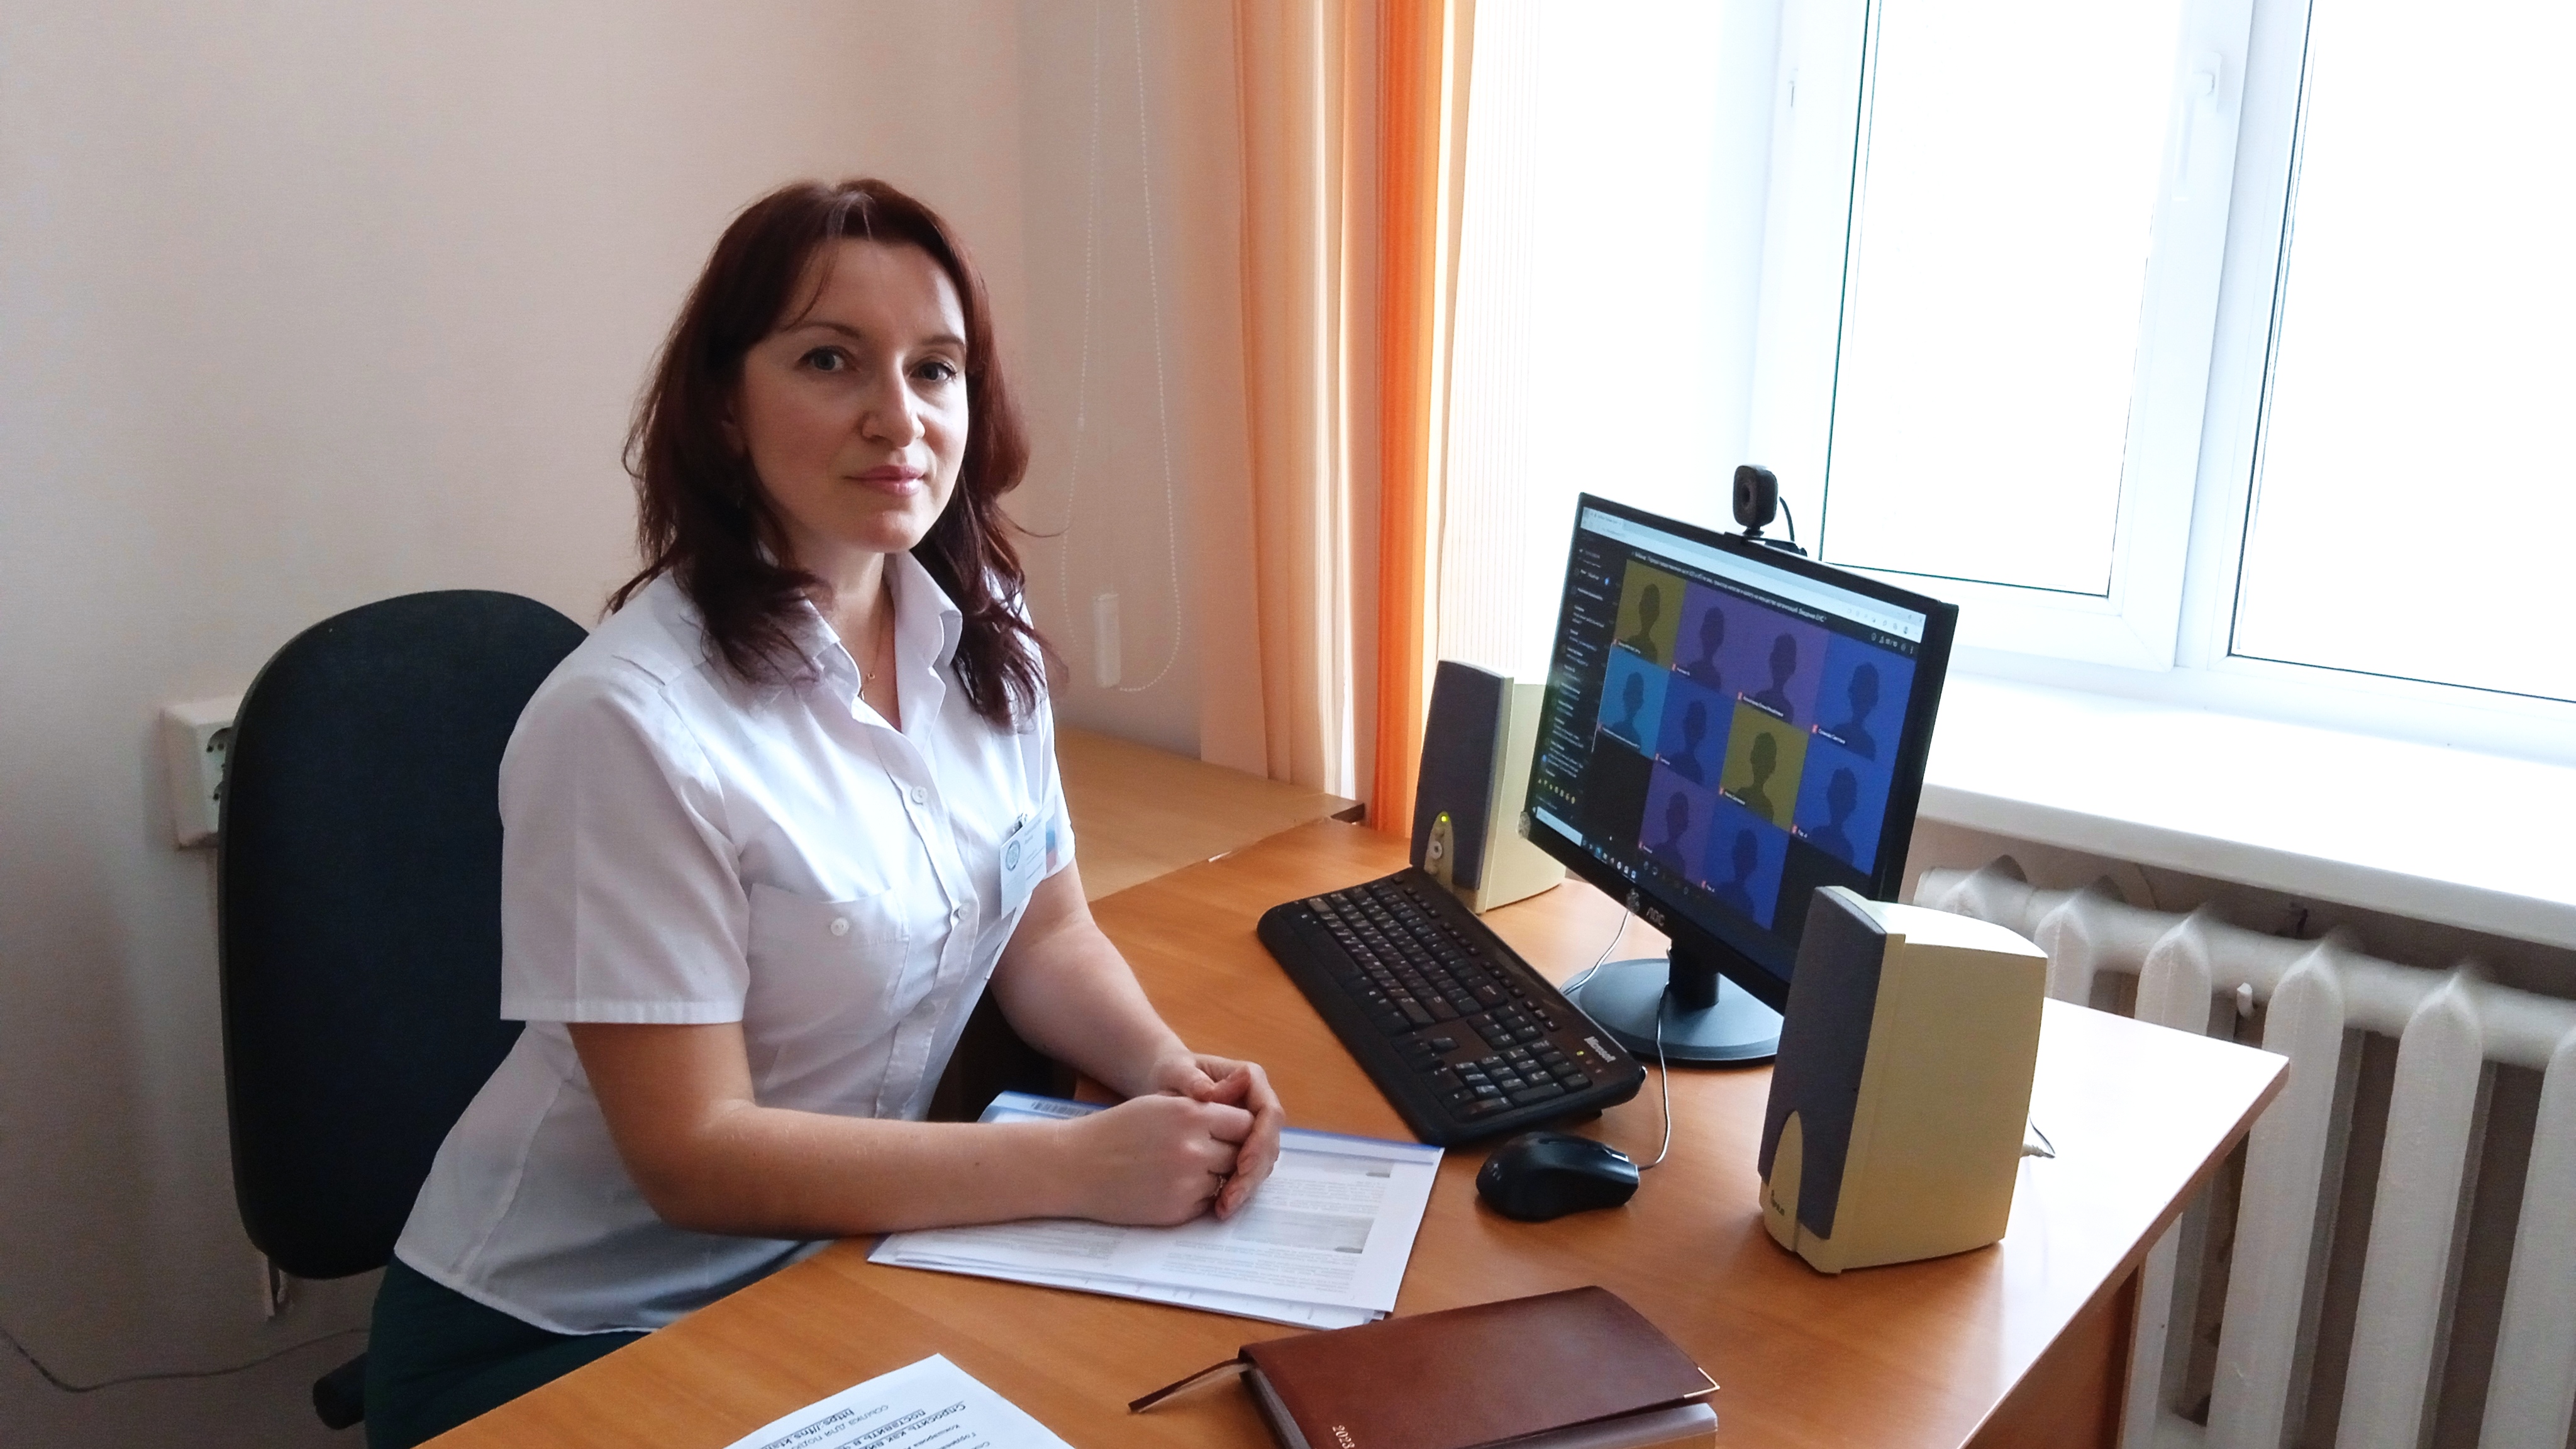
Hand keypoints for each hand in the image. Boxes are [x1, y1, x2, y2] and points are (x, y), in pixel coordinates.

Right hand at [1059, 1092, 1253, 1225]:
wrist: (1075, 1166)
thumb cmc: (1116, 1130)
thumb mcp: (1161, 1104)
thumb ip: (1202, 1110)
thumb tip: (1242, 1123)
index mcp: (1190, 1114)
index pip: (1245, 1123)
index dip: (1238, 1128)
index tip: (1228, 1131)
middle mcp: (1194, 1148)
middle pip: (1240, 1154)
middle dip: (1230, 1153)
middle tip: (1208, 1151)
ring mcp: (1187, 1182)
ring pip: (1226, 1180)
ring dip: (1215, 1176)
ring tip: (1185, 1168)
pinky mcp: (1178, 1210)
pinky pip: (1207, 1202)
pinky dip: (1197, 1195)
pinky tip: (1171, 1185)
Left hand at [1143, 1053, 1284, 1218]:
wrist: (1166, 1083)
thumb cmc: (1172, 1072)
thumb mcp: (1176, 1071)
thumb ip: (1192, 1080)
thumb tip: (1210, 1094)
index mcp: (1251, 1080)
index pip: (1269, 1113)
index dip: (1260, 1140)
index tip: (1241, 1163)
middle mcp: (1258, 1105)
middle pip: (1270, 1142)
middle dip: (1254, 1172)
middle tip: (1232, 1197)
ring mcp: (1253, 1127)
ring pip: (1263, 1161)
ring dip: (1247, 1185)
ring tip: (1225, 1206)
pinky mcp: (1243, 1145)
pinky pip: (1249, 1169)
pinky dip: (1238, 1187)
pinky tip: (1221, 1204)